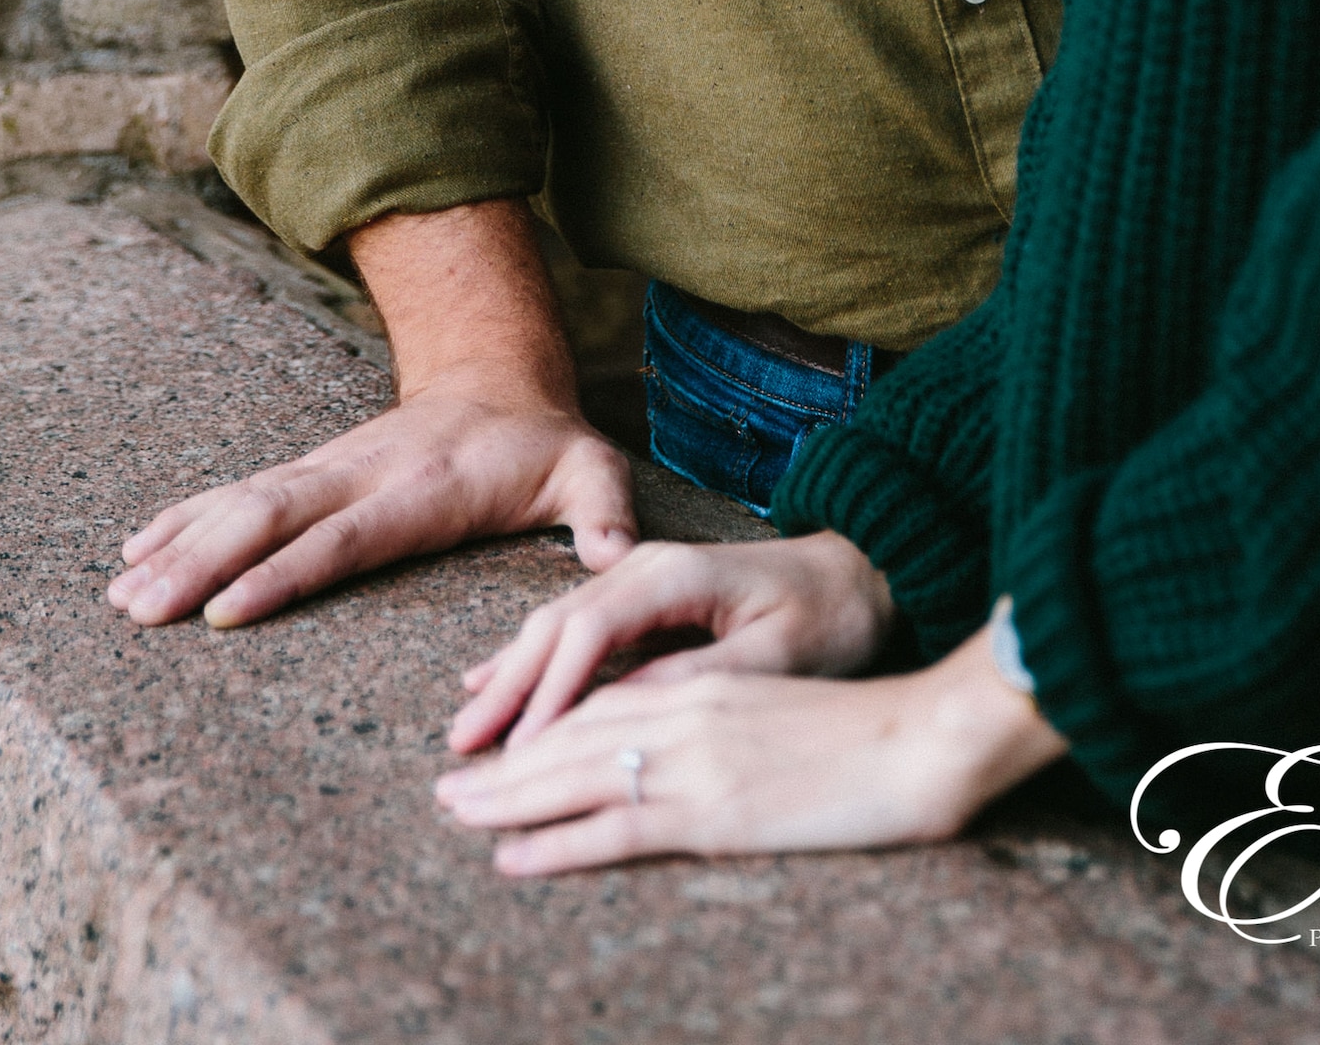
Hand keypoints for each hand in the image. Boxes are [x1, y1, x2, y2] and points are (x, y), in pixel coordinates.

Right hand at [109, 367, 636, 626]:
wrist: (500, 372)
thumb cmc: (544, 443)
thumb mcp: (591, 471)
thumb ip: (605, 513)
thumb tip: (617, 560)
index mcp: (423, 488)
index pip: (345, 537)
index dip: (286, 573)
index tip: (227, 611)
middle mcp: (362, 473)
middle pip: (272, 518)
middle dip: (203, 563)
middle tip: (140, 608)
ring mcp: (329, 468)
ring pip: (242, 504)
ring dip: (180, 545)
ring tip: (120, 593)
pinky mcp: (311, 472)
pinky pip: (237, 493)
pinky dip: (183, 517)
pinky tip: (133, 548)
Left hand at [433, 625, 1067, 873]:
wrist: (921, 738)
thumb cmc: (863, 734)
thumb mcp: (778, 711)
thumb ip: (721, 720)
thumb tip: (674, 749)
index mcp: (705, 687)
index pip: (604, 700)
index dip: (544, 720)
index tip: (499, 742)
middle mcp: (688, 713)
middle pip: (573, 733)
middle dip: (505, 759)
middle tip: (447, 782)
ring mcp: (696, 759)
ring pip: (577, 773)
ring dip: (509, 796)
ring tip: (457, 810)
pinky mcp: (713, 809)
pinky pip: (617, 825)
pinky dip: (558, 840)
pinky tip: (515, 855)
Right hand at [449, 530, 894, 752]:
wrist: (859, 570)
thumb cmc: (828, 616)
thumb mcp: (775, 654)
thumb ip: (698, 679)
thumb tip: (623, 714)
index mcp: (675, 576)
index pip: (589, 634)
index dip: (548, 694)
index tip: (516, 749)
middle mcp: (646, 568)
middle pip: (557, 627)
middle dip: (508, 688)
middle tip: (461, 750)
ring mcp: (640, 576)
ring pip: (557, 626)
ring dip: (512, 677)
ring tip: (465, 727)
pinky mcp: (644, 594)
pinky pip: (575, 628)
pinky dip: (533, 659)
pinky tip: (496, 681)